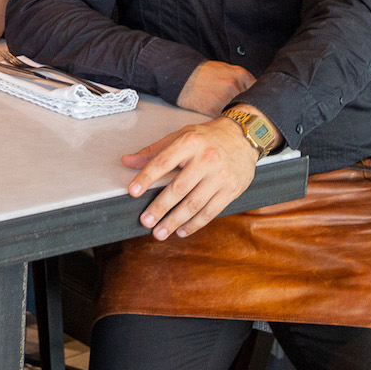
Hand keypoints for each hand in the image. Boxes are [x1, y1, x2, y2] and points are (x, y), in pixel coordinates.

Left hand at [121, 117, 258, 239]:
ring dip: (175, 221)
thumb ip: (153, 151)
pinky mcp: (232, 189)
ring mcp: (220, 176)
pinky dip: (195, 224)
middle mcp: (206, 159)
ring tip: (160, 232)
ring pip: (194, 203)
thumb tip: (127, 161)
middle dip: (160, 207)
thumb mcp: (180, 136)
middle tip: (145, 221)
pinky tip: (181, 231)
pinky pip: (211, 211)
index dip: (146, 177)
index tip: (132, 191)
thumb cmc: (206, 138)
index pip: (163, 162)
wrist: (243, 138)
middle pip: (179, 188)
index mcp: (189, 143)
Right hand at [175, 61, 254, 115]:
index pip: (259, 90)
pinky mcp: (213, 109)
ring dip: (241, 118)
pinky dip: (228, 122)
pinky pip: (227, 119)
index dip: (260, 100)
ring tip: (240, 121)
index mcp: (240, 74)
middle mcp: (235, 85)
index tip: (260, 106)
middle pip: (253, 103)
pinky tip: (227, 122)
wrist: (182, 76)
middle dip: (253, 110)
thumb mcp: (225, 69)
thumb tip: (254, 92)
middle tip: (252, 117)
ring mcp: (225, 97)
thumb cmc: (203, 73)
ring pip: (241, 113)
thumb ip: (241, 79)